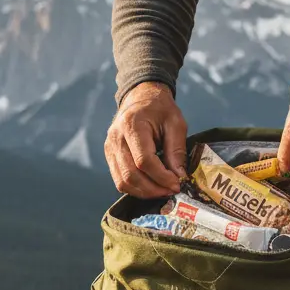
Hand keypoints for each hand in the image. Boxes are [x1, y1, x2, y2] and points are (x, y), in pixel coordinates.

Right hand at [105, 82, 187, 197]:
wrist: (141, 97)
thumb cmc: (160, 108)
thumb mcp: (175, 123)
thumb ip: (177, 150)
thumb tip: (179, 177)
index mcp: (132, 125)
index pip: (144, 160)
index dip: (161, 177)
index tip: (177, 183)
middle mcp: (116, 138)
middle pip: (131, 175)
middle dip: (154, 189)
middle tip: (172, 190)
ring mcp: (110, 148)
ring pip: (123, 182)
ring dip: (145, 192)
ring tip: (163, 190)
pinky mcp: (110, 156)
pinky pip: (120, 181)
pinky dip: (136, 189)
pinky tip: (152, 186)